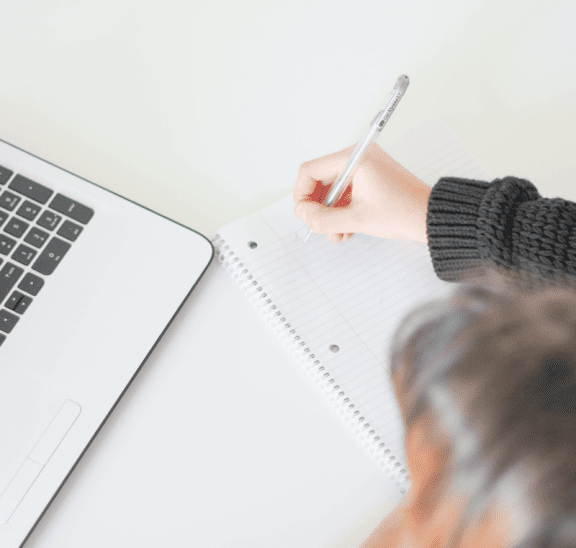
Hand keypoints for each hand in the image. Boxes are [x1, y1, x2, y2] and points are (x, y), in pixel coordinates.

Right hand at [293, 142, 431, 243]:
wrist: (430, 217)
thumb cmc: (403, 212)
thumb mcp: (356, 220)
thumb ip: (323, 219)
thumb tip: (302, 214)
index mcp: (354, 158)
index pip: (310, 170)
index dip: (302, 195)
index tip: (305, 215)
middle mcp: (358, 158)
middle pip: (320, 181)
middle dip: (319, 208)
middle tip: (322, 228)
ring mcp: (364, 168)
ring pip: (332, 191)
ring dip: (331, 214)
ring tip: (338, 234)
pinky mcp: (370, 178)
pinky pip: (345, 193)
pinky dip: (342, 211)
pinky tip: (346, 230)